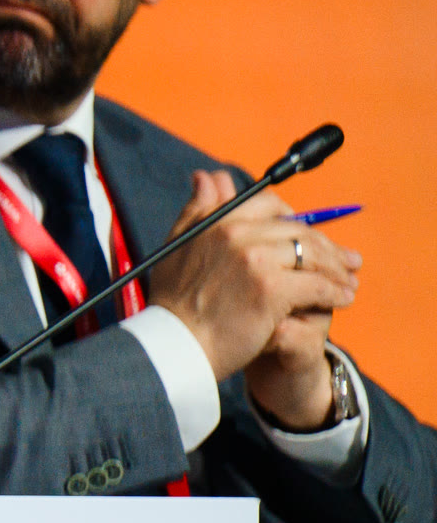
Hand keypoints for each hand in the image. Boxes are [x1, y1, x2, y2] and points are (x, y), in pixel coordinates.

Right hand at [151, 167, 351, 407]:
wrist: (175, 347)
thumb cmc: (175, 304)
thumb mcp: (179, 246)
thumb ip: (198, 208)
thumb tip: (207, 175)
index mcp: (217, 221)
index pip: (269, 204)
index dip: (293, 218)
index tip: (305, 235)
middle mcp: (237, 234)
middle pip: (298, 230)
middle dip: (325, 246)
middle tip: (345, 261)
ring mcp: (256, 261)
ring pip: (312, 255)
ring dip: (336, 269)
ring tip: (348, 281)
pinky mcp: (273, 290)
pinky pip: (317, 285)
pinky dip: (335, 292)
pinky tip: (343, 298)